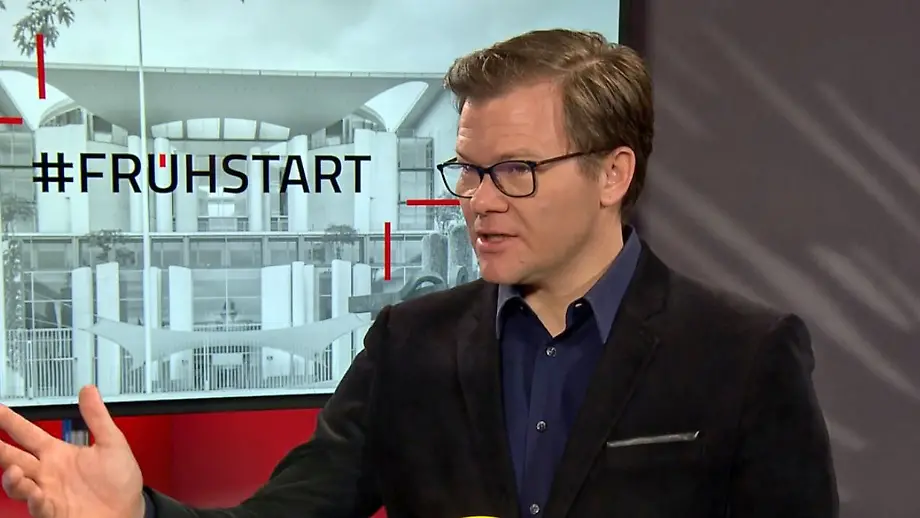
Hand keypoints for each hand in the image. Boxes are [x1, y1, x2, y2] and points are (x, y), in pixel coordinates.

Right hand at [0, 385, 143, 517]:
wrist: (129, 511)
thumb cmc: (119, 482)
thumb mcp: (112, 443)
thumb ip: (97, 418)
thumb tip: (89, 391)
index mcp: (58, 454)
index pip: (28, 434)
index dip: (12, 422)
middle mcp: (48, 473)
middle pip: (14, 458)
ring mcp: (48, 492)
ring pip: (19, 485)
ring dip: (11, 478)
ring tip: (12, 470)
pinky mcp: (54, 511)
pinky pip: (38, 506)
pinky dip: (35, 500)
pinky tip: (37, 493)